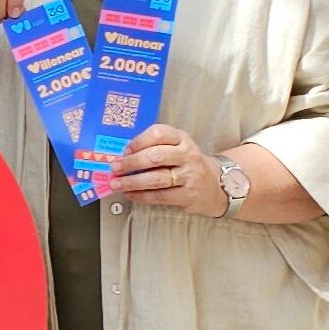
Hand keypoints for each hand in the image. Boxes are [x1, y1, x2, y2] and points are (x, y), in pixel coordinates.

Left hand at [108, 123, 225, 215]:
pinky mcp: (187, 195)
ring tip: (116, 184)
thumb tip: (122, 156)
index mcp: (181, 138)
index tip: (124, 150)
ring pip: (156, 178)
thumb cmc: (185, 164)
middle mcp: (187, 155)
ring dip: (132, 182)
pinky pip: (159, 196)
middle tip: (115, 168)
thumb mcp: (175, 148)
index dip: (138, 142)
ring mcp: (189, 175)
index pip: (159, 133)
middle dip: (131, 163)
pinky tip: (130, 194)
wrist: (214, 185)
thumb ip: (153, 148)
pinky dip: (141, 196)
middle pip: (155, 156)